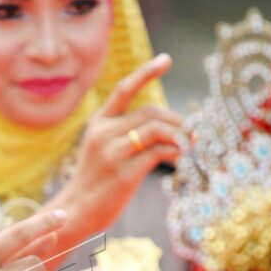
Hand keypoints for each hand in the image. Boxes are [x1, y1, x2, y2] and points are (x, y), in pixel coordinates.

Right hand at [53, 55, 180, 239]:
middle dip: (178, 120)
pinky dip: (175, 153)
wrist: (77, 210)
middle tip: (193, 132)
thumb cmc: (97, 181)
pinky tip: (179, 159)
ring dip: (180, 135)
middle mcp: (103, 133)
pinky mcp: (124, 172)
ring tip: (190, 145)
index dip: (146, 72)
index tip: (166, 59)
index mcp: (98, 123)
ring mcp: (113, 152)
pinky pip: (158, 153)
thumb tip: (167, 127)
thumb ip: (127, 134)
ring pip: (157, 129)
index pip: (124, 89)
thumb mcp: (104, 150)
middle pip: (151, 112)